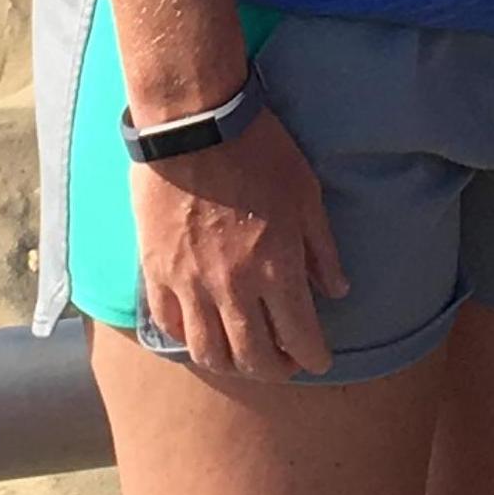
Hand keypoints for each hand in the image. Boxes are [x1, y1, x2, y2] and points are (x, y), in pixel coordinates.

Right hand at [130, 110, 348, 379]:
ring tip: (245, 358)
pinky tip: (202, 332)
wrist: (194, 124)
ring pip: (209, 352)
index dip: (314, 358)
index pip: (299, 338)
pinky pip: (170, 325)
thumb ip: (322, 249)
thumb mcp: (307, 194)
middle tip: (286, 364)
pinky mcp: (156, 272)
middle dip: (276, 370)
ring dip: (232, 366)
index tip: (320, 361)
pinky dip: (188, 338)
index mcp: (276, 269)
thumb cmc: (259, 151)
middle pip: (253, 359)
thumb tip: (337, 290)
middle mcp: (233, 288)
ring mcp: (190, 284)